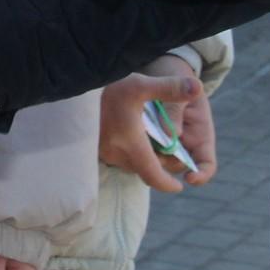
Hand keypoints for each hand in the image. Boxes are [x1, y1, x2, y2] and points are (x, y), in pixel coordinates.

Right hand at [98, 56, 214, 193]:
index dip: (168, 184)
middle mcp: (116, 153)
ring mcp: (103, 151)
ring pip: (130, 163)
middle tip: (171, 151)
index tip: (179, 185)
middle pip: (144, 170)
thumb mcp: (141, 84)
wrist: (72, 84)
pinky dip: (129, 151)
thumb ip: (170, 88)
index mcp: (132, 145)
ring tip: (152, 140)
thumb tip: (198, 87)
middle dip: (158, 165)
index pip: (154, 177)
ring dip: (143, 158)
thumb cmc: (107, 85)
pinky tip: (130, 132)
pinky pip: (118, 156)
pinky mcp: (95, 145)